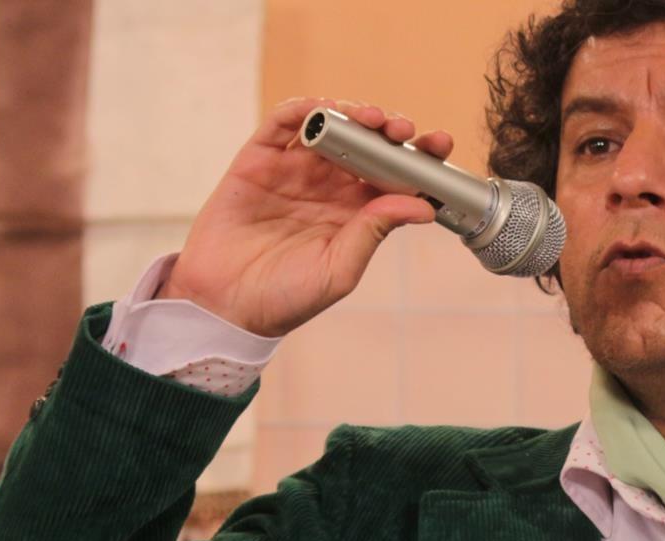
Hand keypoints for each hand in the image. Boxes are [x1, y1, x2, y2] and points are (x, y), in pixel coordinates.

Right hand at [159, 98, 454, 337]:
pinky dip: (304, 110)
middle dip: (390, 129)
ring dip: (353, 114)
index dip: (418, 157)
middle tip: (404, 129)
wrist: (224, 305)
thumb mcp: (339, 269)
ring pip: (330, 127)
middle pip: (368, 144)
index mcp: (355, 213)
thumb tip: (423, 205)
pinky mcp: (257, 161)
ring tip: (371, 119)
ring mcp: (294, 170)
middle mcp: (328, 187)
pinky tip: (324, 111)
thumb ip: (375, 231)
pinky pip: (282, 124)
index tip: (440, 146)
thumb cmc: (285, 298)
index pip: (395, 176)